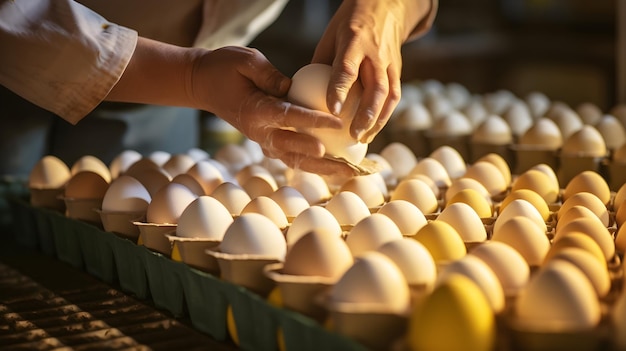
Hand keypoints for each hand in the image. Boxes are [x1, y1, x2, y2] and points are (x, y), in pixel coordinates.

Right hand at [192, 46, 358, 176]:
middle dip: (322, 160)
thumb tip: (294, 87)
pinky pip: (291, 155)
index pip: (288, 117)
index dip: (313, 120)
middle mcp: (259, 132)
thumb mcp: (246, 60)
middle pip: (293, 150)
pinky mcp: (266, 141)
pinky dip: (312, 163)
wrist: (202, 84)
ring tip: (347, 172)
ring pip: (293, 159)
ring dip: (320, 168)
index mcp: (254, 111)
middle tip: (347, 165)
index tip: (337, 123)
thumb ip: (270, 74)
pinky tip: (335, 165)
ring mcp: (262, 140)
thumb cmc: (224, 67)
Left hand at [312, 0, 432, 142]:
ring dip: (378, 121)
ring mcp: (390, 63)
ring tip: (363, 139)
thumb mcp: (330, 38)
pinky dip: (384, 116)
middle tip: (352, 135)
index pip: (347, 68)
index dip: (340, 90)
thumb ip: (321, 65)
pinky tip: (372, 132)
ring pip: (389, 96)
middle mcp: (376, 54)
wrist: (386, 8)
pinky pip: (394, 97)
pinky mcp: (398, 71)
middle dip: (365, 114)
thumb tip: (303, 95)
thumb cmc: (349, 25)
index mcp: (354, 42)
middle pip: (375, 88)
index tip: (333, 110)